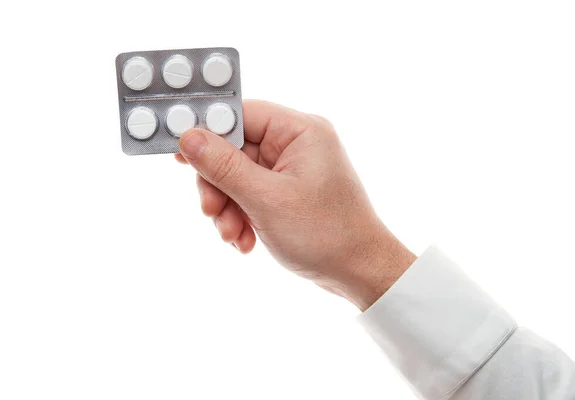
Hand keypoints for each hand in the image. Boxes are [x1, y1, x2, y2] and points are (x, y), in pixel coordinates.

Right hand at [176, 100, 415, 309]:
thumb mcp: (267, 200)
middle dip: (219, 185)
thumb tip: (188, 138)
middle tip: (212, 212)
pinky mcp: (287, 191)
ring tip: (234, 235)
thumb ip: (224, 167)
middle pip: (233, 148)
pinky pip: (250, 194)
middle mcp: (296, 143)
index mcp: (300, 131)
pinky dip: (241, 216)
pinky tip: (245, 241)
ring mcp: (291, 169)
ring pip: (237, 176)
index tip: (181, 156)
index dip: (207, 133)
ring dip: (228, 207)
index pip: (240, 114)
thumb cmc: (326, 234)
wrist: (359, 272)